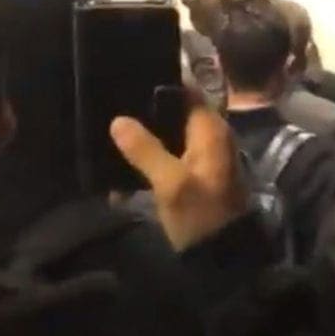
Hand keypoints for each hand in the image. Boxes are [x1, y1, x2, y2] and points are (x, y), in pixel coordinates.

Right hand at [110, 90, 247, 251]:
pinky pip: (171, 155)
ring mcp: (204, 156)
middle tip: (111, 104)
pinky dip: (151, 155)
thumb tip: (118, 120)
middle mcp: (211, 136)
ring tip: (111, 129)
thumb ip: (146, 150)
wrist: (224, 257)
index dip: (160, 83)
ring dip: (147, 135)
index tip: (128, 78)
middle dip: (147, 110)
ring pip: (171, 134)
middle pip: (177, 111)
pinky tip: (123, 159)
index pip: (187, 91)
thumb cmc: (201, 215)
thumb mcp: (171, 184)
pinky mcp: (195, 175)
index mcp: (211, 130)